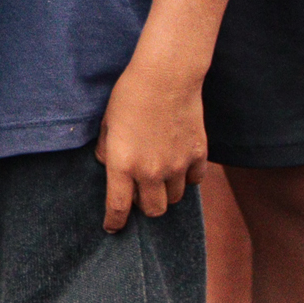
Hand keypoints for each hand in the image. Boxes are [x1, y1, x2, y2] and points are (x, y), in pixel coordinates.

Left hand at [96, 62, 207, 227]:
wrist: (166, 75)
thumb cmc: (130, 94)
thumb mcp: (107, 121)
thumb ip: (105, 148)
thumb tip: (107, 162)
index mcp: (123, 164)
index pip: (119, 207)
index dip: (115, 221)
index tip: (113, 227)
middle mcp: (151, 171)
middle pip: (153, 210)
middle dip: (145, 205)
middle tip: (141, 190)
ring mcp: (177, 165)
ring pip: (175, 198)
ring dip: (166, 192)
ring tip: (161, 175)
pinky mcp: (198, 155)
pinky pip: (195, 180)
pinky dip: (188, 177)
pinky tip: (180, 163)